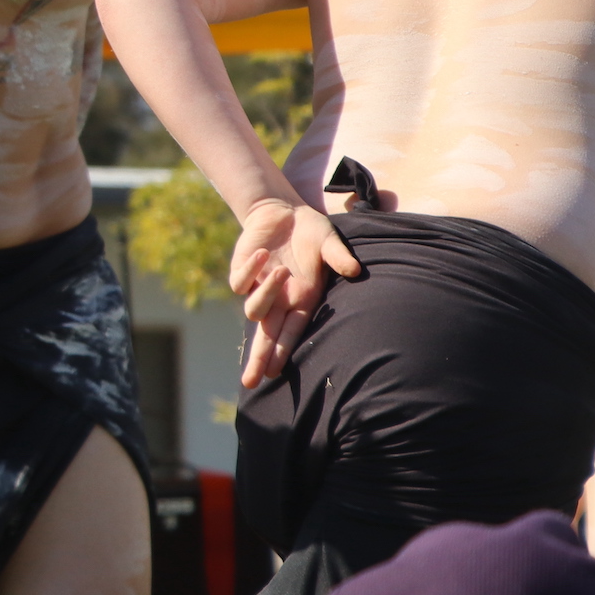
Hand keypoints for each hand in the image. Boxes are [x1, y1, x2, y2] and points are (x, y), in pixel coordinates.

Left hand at [229, 199, 360, 388]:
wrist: (283, 211)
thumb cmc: (311, 231)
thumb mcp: (329, 242)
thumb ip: (338, 257)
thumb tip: (355, 270)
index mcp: (302, 300)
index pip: (290, 334)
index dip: (282, 354)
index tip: (274, 374)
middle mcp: (281, 299)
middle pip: (266, 336)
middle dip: (258, 358)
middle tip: (251, 382)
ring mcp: (259, 286)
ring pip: (254, 310)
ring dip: (266, 295)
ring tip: (282, 272)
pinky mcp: (242, 269)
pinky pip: (239, 282)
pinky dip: (250, 271)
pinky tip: (262, 254)